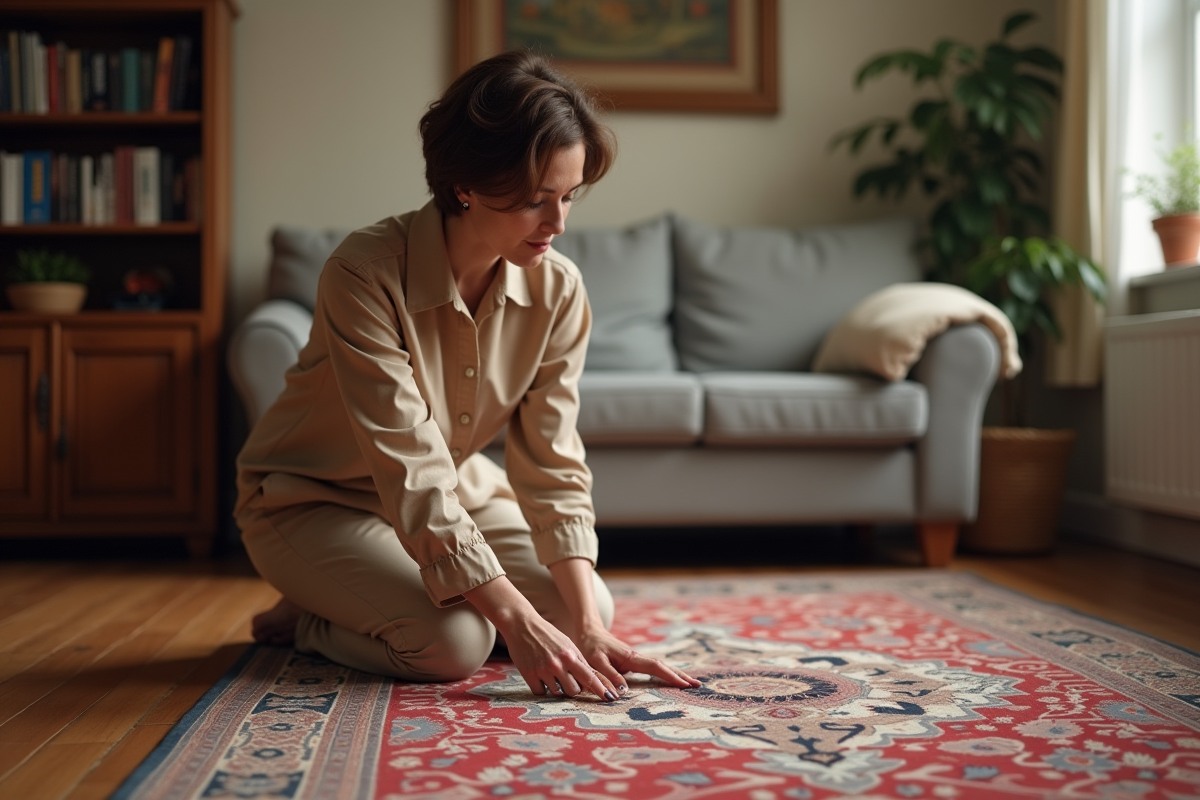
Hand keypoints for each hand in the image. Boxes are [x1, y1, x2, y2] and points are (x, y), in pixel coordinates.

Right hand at [464, 575, 619, 700]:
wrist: (522, 624)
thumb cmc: (547, 634)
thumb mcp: (567, 644)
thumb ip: (578, 661)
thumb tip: (590, 680)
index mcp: (570, 655)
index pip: (589, 677)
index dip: (601, 689)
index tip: (610, 697)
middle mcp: (558, 664)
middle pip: (574, 691)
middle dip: (573, 689)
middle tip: (566, 679)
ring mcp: (543, 670)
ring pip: (557, 693)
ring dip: (556, 688)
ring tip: (550, 674)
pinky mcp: (529, 675)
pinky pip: (540, 692)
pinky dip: (541, 687)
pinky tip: (539, 675)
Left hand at [574, 625, 700, 692]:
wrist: (589, 632)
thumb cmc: (590, 647)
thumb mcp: (595, 662)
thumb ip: (608, 676)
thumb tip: (624, 693)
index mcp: (630, 657)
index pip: (655, 667)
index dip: (670, 676)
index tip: (685, 685)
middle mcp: (637, 657)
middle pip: (663, 666)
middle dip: (680, 676)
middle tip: (698, 686)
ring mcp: (637, 659)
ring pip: (660, 667)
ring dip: (676, 674)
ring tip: (691, 684)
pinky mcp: (634, 662)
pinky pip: (653, 668)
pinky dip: (666, 673)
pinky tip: (672, 679)